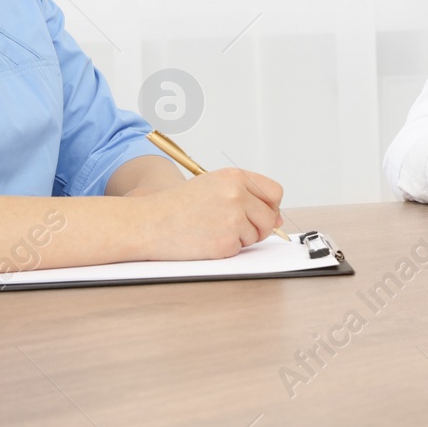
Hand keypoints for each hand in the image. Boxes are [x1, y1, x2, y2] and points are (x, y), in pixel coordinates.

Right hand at [129, 167, 283, 259]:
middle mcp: (237, 195)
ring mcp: (233, 219)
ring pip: (257, 235)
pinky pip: (240, 249)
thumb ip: (246, 195)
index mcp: (235, 177)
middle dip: (259, 226)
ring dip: (241, 237)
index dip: (270, 206)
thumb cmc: (177, 205)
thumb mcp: (212, 186)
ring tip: (213, 229)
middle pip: (271, 217)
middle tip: (234, 226)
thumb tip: (278, 219)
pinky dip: (227, 248)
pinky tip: (207, 239)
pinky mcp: (226, 243)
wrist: (149, 223)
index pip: (274, 192)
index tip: (261, 212)